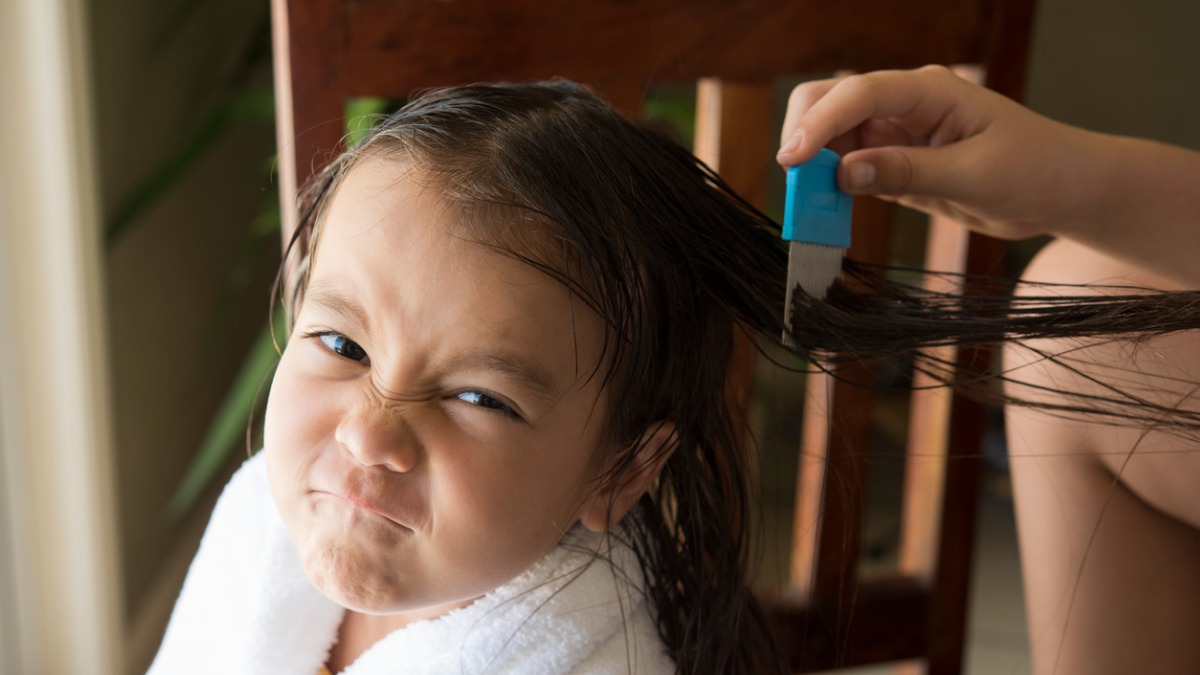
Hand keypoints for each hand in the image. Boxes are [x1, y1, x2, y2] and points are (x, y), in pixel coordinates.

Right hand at [775, 66, 1102, 240]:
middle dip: (804, 136)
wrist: (1063, 190)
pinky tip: (827, 209)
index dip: (820, 123)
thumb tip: (844, 172)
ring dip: (814, 168)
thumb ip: (907, 172)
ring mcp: (896, 132)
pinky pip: (848, 168)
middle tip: (794, 184)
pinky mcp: (894, 162)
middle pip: (831, 101)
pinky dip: (831, 188)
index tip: (792, 159)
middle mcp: (905, 104)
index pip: (860, 94)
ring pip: (832, 138)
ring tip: (809, 206)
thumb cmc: (1035, 170)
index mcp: (929, 90)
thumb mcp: (973, 175)